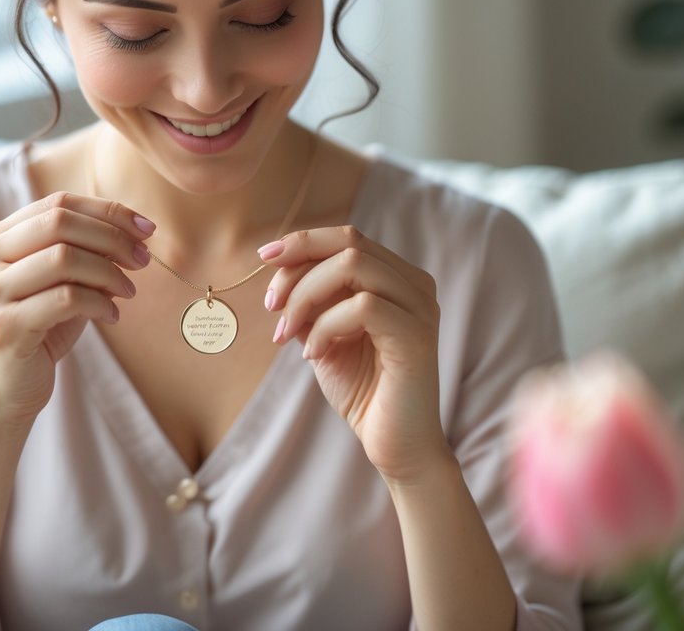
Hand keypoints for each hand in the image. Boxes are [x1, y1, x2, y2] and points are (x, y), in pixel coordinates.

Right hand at [0, 191, 152, 426]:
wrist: (6, 388)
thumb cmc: (40, 328)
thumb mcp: (62, 281)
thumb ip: (86, 251)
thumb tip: (137, 229)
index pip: (58, 204)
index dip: (107, 211)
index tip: (146, 228)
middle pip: (60, 223)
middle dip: (112, 238)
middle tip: (142, 260)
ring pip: (64, 258)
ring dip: (108, 272)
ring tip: (127, 292)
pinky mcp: (5, 325)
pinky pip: (66, 299)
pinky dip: (99, 303)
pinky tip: (111, 315)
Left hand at [259, 226, 449, 483]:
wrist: (396, 447)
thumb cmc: (363, 391)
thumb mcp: (324, 336)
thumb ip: (309, 302)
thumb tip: (278, 269)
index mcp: (397, 279)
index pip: (347, 237)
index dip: (302, 241)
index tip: (264, 258)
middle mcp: (414, 285)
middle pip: (349, 243)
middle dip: (298, 268)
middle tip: (272, 306)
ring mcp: (420, 308)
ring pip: (353, 266)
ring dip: (306, 295)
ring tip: (286, 333)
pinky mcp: (416, 336)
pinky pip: (363, 306)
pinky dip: (326, 326)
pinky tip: (314, 355)